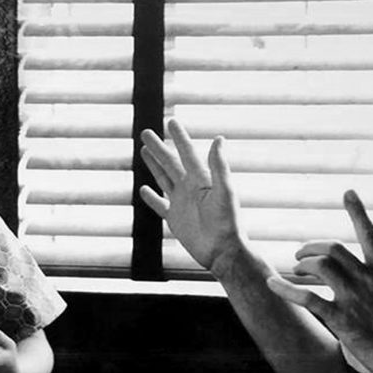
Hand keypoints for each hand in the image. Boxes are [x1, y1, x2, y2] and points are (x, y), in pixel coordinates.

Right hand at [139, 118, 246, 274]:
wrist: (223, 251)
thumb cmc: (227, 222)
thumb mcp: (224, 191)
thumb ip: (219, 166)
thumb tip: (219, 138)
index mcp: (201, 179)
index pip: (187, 153)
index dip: (179, 138)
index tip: (171, 122)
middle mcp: (190, 188)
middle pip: (170, 163)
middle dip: (159, 147)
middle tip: (146, 132)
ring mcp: (181, 203)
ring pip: (163, 179)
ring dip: (154, 165)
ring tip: (144, 151)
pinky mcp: (175, 219)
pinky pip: (160, 205)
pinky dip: (151, 197)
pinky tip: (144, 189)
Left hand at [266, 190, 372, 372]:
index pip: (370, 234)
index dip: (358, 212)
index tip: (348, 192)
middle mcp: (369, 280)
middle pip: (333, 248)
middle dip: (311, 247)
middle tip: (300, 255)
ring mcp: (355, 299)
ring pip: (320, 265)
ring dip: (303, 264)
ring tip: (295, 270)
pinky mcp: (342, 320)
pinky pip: (308, 298)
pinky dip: (286, 288)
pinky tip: (272, 284)